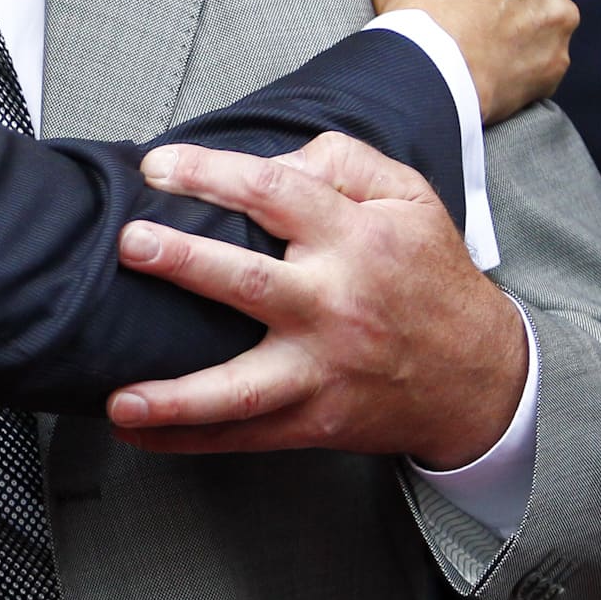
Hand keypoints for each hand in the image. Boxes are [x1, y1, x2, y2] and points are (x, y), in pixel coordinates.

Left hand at [107, 131, 527, 469]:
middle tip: (131, 244)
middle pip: (251, 283)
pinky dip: (188, 439)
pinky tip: (134, 432)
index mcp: (354, 239)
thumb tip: (268, 160)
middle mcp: (334, 304)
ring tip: (119, 398)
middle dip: (186, 262)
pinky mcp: (317, 419)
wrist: (481, 377)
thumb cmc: (429, 277)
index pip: (274, 194)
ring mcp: (323, 369)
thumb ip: (340, 162)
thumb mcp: (408, 197)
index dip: (211, 174)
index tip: (156, 167)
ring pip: (244, 387)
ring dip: (177, 396)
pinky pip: (245, 434)